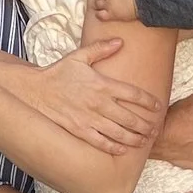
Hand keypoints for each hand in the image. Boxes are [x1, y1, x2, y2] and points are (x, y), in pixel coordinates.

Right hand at [26, 39, 159, 152]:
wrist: (35, 90)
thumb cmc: (58, 73)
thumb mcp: (79, 56)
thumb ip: (101, 48)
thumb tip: (120, 41)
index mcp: (102, 84)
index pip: (134, 94)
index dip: (149, 102)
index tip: (158, 107)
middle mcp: (99, 103)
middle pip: (131, 118)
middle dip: (146, 125)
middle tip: (155, 129)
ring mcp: (90, 119)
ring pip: (119, 133)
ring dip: (135, 138)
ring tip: (144, 141)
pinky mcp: (80, 130)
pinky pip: (101, 142)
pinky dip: (114, 148)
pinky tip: (123, 150)